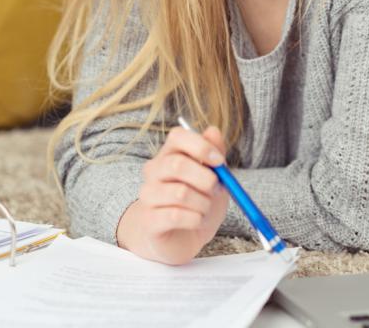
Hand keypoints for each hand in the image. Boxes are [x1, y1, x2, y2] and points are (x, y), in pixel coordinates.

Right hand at [116, 125, 229, 264]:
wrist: (183, 237)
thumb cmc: (197, 202)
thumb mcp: (213, 177)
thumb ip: (214, 154)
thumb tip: (213, 131)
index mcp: (169, 154)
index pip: (178, 136)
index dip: (201, 146)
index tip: (220, 161)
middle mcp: (154, 172)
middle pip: (177, 165)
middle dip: (206, 179)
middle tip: (216, 190)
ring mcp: (148, 196)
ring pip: (180, 193)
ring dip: (203, 203)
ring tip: (205, 208)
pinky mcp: (149, 220)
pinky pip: (175, 215)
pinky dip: (195, 219)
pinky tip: (197, 221)